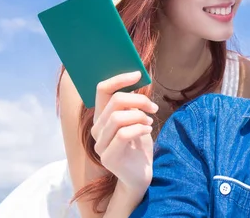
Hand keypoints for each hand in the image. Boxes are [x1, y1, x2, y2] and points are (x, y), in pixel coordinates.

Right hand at [90, 72, 158, 191]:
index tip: (138, 74)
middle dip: (139, 100)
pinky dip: (139, 129)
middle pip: (115, 101)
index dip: (119, 79)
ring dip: (139, 116)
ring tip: (149, 121)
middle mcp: (96, 128)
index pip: (102, 89)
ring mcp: (100, 144)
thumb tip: (137, 77)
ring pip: (118, 118)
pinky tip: (148, 130)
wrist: (140, 174)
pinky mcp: (107, 157)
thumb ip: (131, 103)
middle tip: (153, 108)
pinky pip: (123, 134)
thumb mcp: (136, 118)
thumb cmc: (139, 143)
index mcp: (101, 116)